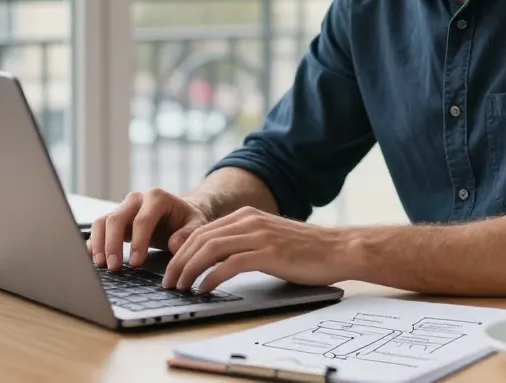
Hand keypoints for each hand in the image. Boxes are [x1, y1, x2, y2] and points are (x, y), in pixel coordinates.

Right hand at [87, 188, 211, 270]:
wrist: (178, 213)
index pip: (143, 219)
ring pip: (103, 221)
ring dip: (100, 243)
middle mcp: (137, 198)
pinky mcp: (115, 218)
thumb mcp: (196, 225)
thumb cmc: (187, 220)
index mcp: (157, 197)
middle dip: (113, 244)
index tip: (136, 263)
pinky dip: (94, 241)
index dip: (138, 242)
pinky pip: (99, 227)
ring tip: (101, 265)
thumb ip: (188, 234)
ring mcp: (124, 207)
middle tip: (114, 267)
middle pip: (117, 218)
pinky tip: (93, 257)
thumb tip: (175, 245)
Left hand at [161, 206, 350, 292]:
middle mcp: (249, 221)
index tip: (171, 270)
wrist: (338, 248)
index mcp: (247, 216)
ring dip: (189, 270)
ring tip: (180, 287)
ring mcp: (259, 235)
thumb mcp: (268, 239)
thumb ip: (243, 242)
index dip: (182, 251)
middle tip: (168, 282)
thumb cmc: (306, 250)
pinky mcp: (268, 253)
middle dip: (179, 262)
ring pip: (210, 249)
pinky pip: (230, 264)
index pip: (202, 231)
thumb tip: (214, 260)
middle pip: (201, 239)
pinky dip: (211, 277)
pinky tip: (204, 289)